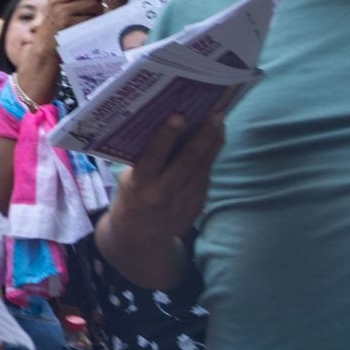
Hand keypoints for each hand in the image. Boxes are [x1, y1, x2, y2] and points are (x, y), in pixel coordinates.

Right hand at [43, 0, 108, 35]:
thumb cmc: (62, 21)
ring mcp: (61, 12)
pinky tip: (91, 23)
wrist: (47, 43)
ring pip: (91, 3)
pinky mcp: (68, 24)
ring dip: (99, 8)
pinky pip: (91, 17)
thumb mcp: (62, 4)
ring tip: (96, 13)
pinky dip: (95, 20)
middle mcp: (56, 0)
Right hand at [114, 106, 226, 240]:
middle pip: (188, 160)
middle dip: (203, 135)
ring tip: (220, 122)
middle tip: (215, 114)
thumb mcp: (129, 180)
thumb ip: (146, 161)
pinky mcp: (197, 204)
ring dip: (213, 143)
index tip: (179, 115)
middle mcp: (162, 192)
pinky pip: (205, 177)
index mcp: (139, 184)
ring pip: (203, 167)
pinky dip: (210, 157)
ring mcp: (183, 200)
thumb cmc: (131, 198)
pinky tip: (214, 142)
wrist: (141, 235)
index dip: (166, 135)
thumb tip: (168, 131)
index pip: (154, 156)